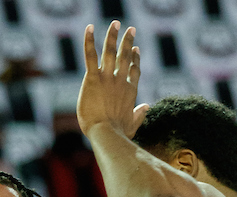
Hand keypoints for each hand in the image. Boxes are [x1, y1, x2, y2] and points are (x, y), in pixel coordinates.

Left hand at [77, 22, 148, 140]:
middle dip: (128, 42)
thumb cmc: (118, 134)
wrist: (106, 134)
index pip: (135, 71)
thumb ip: (139, 115)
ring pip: (111, 52)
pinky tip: (89, 28)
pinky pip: (91, 56)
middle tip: (130, 29)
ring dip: (113, 36)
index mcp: (130, 92)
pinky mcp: (93, 79)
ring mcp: (107, 78)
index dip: (135, 59)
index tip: (135, 50)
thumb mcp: (132, 125)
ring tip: (116, 23)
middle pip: (126, 57)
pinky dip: (89, 41)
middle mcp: (120, 81)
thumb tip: (147, 107)